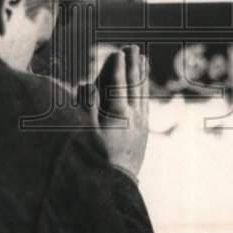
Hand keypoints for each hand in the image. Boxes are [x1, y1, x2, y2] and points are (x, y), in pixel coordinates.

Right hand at [77, 45, 148, 180]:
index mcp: (119, 114)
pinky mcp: (143, 131)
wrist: (117, 185)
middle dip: (133, 64)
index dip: (118, 66)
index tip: (119, 51)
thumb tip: (87, 84)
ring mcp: (141, 123)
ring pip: (142, 93)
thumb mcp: (87, 132)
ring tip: (143, 59)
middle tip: (133, 47)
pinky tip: (143, 88)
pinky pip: (145, 105)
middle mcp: (134, 115)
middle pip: (135, 84)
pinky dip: (144, 92)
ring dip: (142, 75)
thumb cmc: (97, 158)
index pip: (119, 84)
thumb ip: (88, 106)